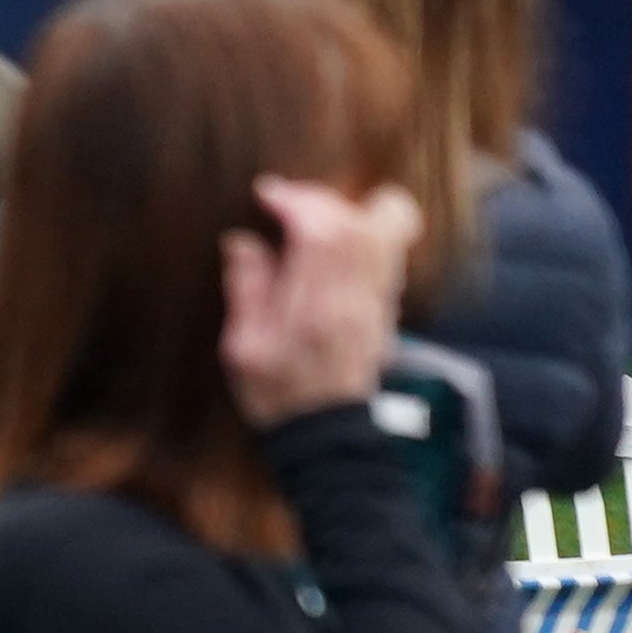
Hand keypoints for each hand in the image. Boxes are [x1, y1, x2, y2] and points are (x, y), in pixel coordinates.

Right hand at [222, 175, 422, 426]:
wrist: (330, 438)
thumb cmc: (277, 396)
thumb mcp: (242, 350)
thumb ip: (245, 290)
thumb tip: (243, 241)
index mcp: (316, 312)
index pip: (325, 235)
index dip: (299, 201)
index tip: (267, 193)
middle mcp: (356, 302)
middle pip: (363, 225)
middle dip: (324, 199)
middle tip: (290, 203)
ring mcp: (379, 305)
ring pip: (389, 233)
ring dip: (352, 210)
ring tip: (312, 218)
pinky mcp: (387, 308)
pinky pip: (389, 251)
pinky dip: (365, 230)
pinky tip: (331, 243)